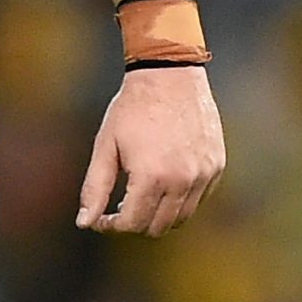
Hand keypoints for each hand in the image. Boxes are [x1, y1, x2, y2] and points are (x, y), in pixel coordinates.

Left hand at [76, 66, 224, 235]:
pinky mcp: (216, 167)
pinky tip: (164, 180)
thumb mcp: (106, 145)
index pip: (132, 224)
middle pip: (158, 227)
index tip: (102, 217)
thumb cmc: (132, 108)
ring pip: (181, 218)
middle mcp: (181, 180)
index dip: (112, 226)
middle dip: (135, 223)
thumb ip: (95, 188)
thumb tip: (85, 223)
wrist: (169, 75)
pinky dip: (181, 200)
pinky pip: (199, 199)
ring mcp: (203, 175)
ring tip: (141, 195)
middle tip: (121, 206)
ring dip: (159, 215)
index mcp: (150, 176)